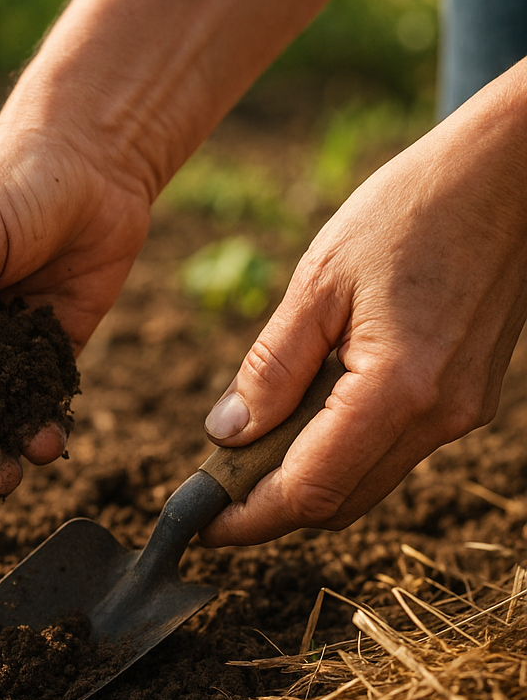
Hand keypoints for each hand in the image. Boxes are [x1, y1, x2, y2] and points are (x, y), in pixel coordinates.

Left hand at [199, 66, 526, 546]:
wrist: (508, 174)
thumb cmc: (409, 211)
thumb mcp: (318, 282)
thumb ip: (271, 368)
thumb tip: (227, 435)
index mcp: (398, 388)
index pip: (310, 491)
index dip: (249, 518)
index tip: (203, 525)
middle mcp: (439, 416)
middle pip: (340, 503)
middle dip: (272, 509)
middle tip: (216, 491)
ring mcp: (461, 413)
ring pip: (367, 484)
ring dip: (306, 483)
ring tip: (249, 456)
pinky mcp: (467, 399)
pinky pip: (393, 451)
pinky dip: (342, 454)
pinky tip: (305, 420)